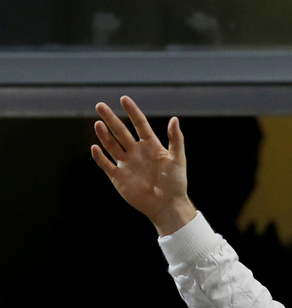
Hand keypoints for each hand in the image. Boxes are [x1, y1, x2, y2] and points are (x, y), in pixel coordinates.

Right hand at [91, 96, 196, 236]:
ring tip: (98, 123)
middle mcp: (136, 152)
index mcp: (151, 146)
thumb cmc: (176, 183)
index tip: (124, 99)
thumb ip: (175, 139)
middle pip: (121, 132)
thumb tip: (174, 119)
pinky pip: (106, 164)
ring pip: (111, 145)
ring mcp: (126, 164)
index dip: (132, 112)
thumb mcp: (178, 159)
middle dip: (111, 119)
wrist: (168, 206)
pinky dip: (99, 157)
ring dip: (104, 135)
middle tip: (100, 105)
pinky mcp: (118, 177)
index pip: (139, 124)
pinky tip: (95, 147)